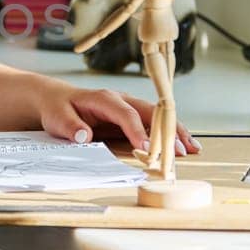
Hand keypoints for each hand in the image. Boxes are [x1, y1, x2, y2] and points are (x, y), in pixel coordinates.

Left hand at [33, 81, 198, 156]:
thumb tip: (85, 136)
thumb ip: (70, 126)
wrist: (57, 100)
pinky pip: (153, 124)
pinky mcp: (131, 117)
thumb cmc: (58, 109)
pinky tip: (183, 145)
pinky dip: (169, 134)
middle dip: (166, 131)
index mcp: (104, 99)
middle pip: (149, 113)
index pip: (126, 113)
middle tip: (180, 151)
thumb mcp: (56, 117)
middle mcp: (121, 100)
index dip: (137, 131)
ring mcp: (128, 107)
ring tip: (192, 149)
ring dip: (174, 132)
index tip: (146, 150)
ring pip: (156, 117)